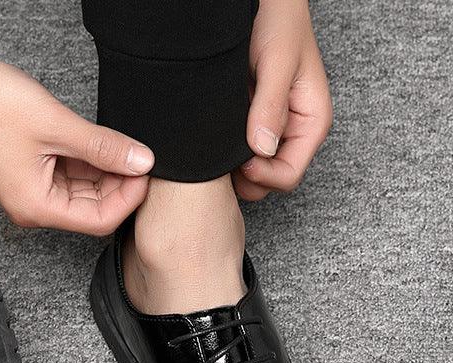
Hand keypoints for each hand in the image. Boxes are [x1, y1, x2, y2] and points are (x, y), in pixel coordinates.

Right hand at [0, 54, 154, 235]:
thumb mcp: (58, 126)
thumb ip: (103, 147)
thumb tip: (142, 161)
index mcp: (37, 207)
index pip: (98, 221)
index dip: (128, 199)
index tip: (146, 172)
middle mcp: (33, 207)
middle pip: (91, 209)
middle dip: (119, 185)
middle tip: (141, 156)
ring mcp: (30, 191)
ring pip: (82, 192)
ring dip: (105, 172)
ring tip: (122, 145)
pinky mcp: (29, 173)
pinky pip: (67, 176)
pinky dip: (87, 162)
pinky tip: (101, 143)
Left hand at [233, 0, 332, 200]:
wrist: (259, 1)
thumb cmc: (278, 20)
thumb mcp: (277, 60)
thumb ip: (270, 105)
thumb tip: (262, 149)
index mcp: (311, 122)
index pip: (289, 175)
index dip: (263, 176)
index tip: (240, 162)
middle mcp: (292, 132)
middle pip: (269, 181)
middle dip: (246, 177)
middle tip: (223, 156)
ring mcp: (270, 131)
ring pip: (251, 171)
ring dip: (232, 166)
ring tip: (217, 142)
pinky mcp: (249, 124)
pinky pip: (237, 152)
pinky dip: (224, 152)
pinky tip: (213, 136)